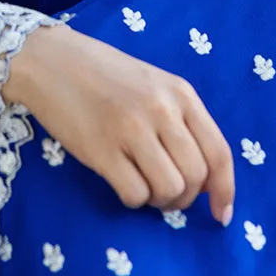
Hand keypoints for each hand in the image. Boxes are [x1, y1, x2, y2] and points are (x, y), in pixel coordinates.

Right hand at [4, 23, 234, 223]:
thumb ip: (180, 121)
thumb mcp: (153, 85)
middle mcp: (161, 110)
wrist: (50, 60)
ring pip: (170, 189)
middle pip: (196, 177)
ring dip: (160, 201)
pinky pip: (135, 194)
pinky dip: (133, 199)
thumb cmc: (103, 74)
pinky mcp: (101, 149)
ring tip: (143, 188)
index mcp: (180, 93)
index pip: (219, 152)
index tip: (220, 215)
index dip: (224, 191)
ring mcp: (131, 129)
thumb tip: (204, 178)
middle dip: (185, 199)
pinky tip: (121, 182)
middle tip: (165, 196)